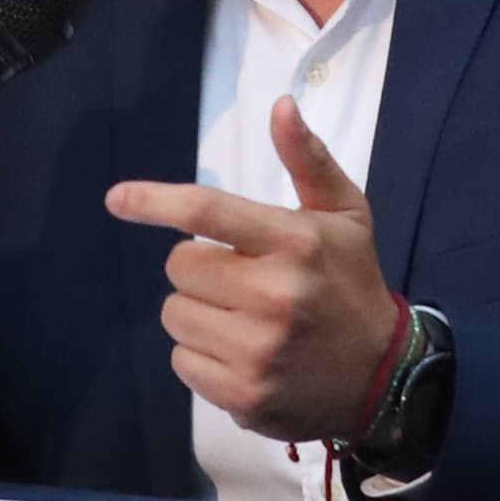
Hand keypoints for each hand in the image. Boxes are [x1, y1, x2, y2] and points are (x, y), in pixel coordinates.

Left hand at [107, 98, 401, 441]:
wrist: (382, 376)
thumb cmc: (352, 282)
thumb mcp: (345, 213)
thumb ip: (308, 159)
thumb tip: (281, 105)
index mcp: (295, 242)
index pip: (207, 212)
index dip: (155, 202)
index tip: (117, 199)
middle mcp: (273, 295)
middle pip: (180, 266)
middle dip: (200, 267)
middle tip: (239, 275)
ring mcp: (256, 350)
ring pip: (175, 314)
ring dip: (198, 310)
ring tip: (241, 316)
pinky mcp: (242, 395)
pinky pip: (181, 361)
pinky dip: (201, 354)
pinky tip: (240, 352)